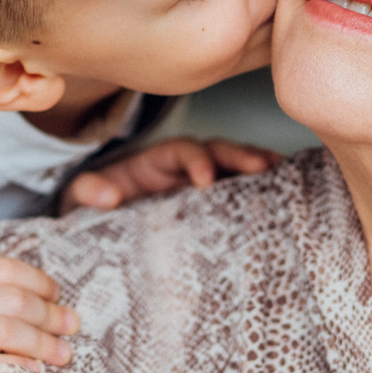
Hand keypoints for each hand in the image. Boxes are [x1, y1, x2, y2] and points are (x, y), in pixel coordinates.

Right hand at [0, 222, 80, 372]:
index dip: (40, 281)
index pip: (3, 269)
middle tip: (72, 326)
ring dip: (43, 343)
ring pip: (3, 333)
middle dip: (51, 314)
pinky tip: (34, 372)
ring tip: (63, 353)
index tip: (58, 296)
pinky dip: (16, 369)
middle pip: (11, 301)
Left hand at [64, 137, 279, 209]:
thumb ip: (88, 190)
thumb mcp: (82, 197)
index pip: (181, 150)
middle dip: (240, 155)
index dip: (195, 159)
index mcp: (156, 161)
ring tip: (287, 175)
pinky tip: (289, 195)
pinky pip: (243, 192)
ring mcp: (204, 183)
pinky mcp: (216, 204)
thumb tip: (107, 195)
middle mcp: (185, 166)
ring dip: (261, 168)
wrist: (103, 222)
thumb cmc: (98, 204)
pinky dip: (264, 189)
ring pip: (237, 167)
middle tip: (262, 166)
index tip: (204, 180)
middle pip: (218, 150)